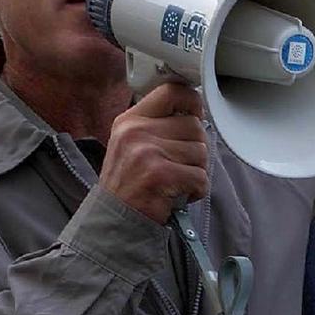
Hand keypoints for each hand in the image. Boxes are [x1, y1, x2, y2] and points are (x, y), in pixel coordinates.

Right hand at [100, 83, 207, 223]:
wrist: (113, 222)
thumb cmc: (129, 185)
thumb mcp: (132, 144)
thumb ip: (158, 125)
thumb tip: (195, 113)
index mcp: (131, 120)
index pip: (172, 92)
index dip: (192, 102)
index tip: (195, 116)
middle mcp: (137, 131)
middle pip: (194, 126)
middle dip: (196, 149)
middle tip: (180, 166)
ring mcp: (147, 152)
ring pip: (201, 152)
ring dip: (196, 171)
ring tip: (176, 182)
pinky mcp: (160, 175)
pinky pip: (200, 177)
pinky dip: (197, 190)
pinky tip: (179, 195)